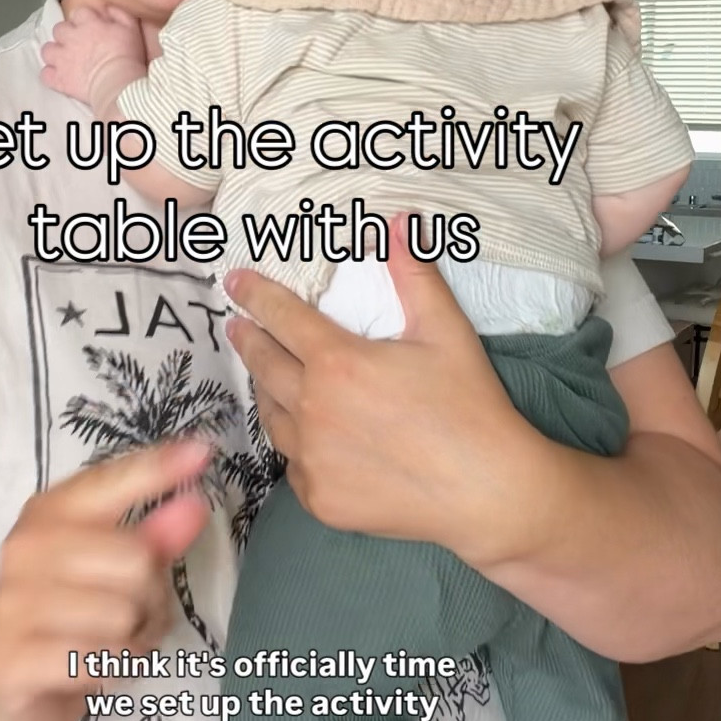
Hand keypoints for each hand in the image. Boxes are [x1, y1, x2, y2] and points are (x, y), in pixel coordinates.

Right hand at [0, 439, 210, 720]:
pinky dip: (112, 670)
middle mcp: (26, 548)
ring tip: (108, 644)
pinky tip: (91, 669)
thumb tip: (195, 505)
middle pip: (137, 560)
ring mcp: (14, 603)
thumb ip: (153, 537)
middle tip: (130, 616)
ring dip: (133, 640)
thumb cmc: (67, 616)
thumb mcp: (109, 571)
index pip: (109, 481)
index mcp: (49, 514)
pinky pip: (100, 658)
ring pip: (124, 615)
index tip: (202, 450)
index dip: (157, 468)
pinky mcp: (14, 658)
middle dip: (151, 597)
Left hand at [41, 6, 147, 108]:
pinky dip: (51, 75)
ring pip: (47, 49)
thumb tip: (107, 7)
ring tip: (64, 60)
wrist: (118, 84)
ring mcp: (61, 59)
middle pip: (59, 29)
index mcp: (88, 23)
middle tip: (78, 44)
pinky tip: (60, 76)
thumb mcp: (131, 28)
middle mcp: (70, 37)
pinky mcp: (58, 78)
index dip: (84, 20)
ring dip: (54, 53)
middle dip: (66, 35)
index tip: (91, 28)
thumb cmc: (127, 55)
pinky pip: (45, 74)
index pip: (79, 13)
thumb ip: (118, 13)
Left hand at [224, 217, 540, 554]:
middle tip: (238, 326)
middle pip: (264, 365)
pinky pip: (294, 463)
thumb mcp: (446, 331)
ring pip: (273, 416)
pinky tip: (307, 435)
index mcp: (338, 363)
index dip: (255, 294)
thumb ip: (414, 274)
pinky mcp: (319, 499)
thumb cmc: (470, 406)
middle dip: (248, 339)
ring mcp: (312, 460)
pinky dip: (297, 444)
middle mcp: (313, 410)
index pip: (282, 317)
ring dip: (269, 391)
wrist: (486, 492)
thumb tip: (399, 221)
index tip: (234, 281)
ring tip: (270, 377)